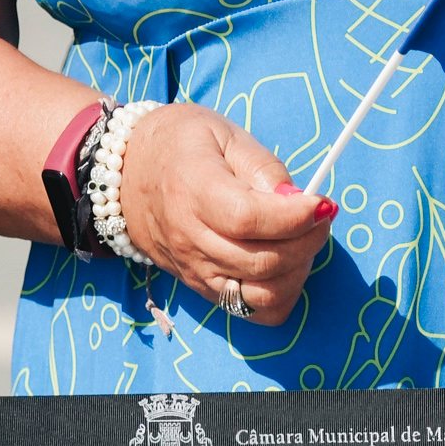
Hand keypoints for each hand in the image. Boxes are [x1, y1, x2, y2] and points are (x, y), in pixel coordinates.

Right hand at [116, 104, 333, 326]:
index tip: (321, 201)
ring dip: (297, 271)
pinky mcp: (200, 288)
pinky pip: (251, 311)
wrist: (123, 173)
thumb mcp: (222, 133)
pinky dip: (278, 294)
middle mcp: (190, 238)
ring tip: (302, 239)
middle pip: (262, 262)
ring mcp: (194, 270)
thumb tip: (300, 202)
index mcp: (193, 189)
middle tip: (319, 215)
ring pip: (262, 296)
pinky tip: (284, 263)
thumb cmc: (179, 144)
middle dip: (308, 241)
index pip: (249, 219)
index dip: (295, 216)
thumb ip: (264, 167)